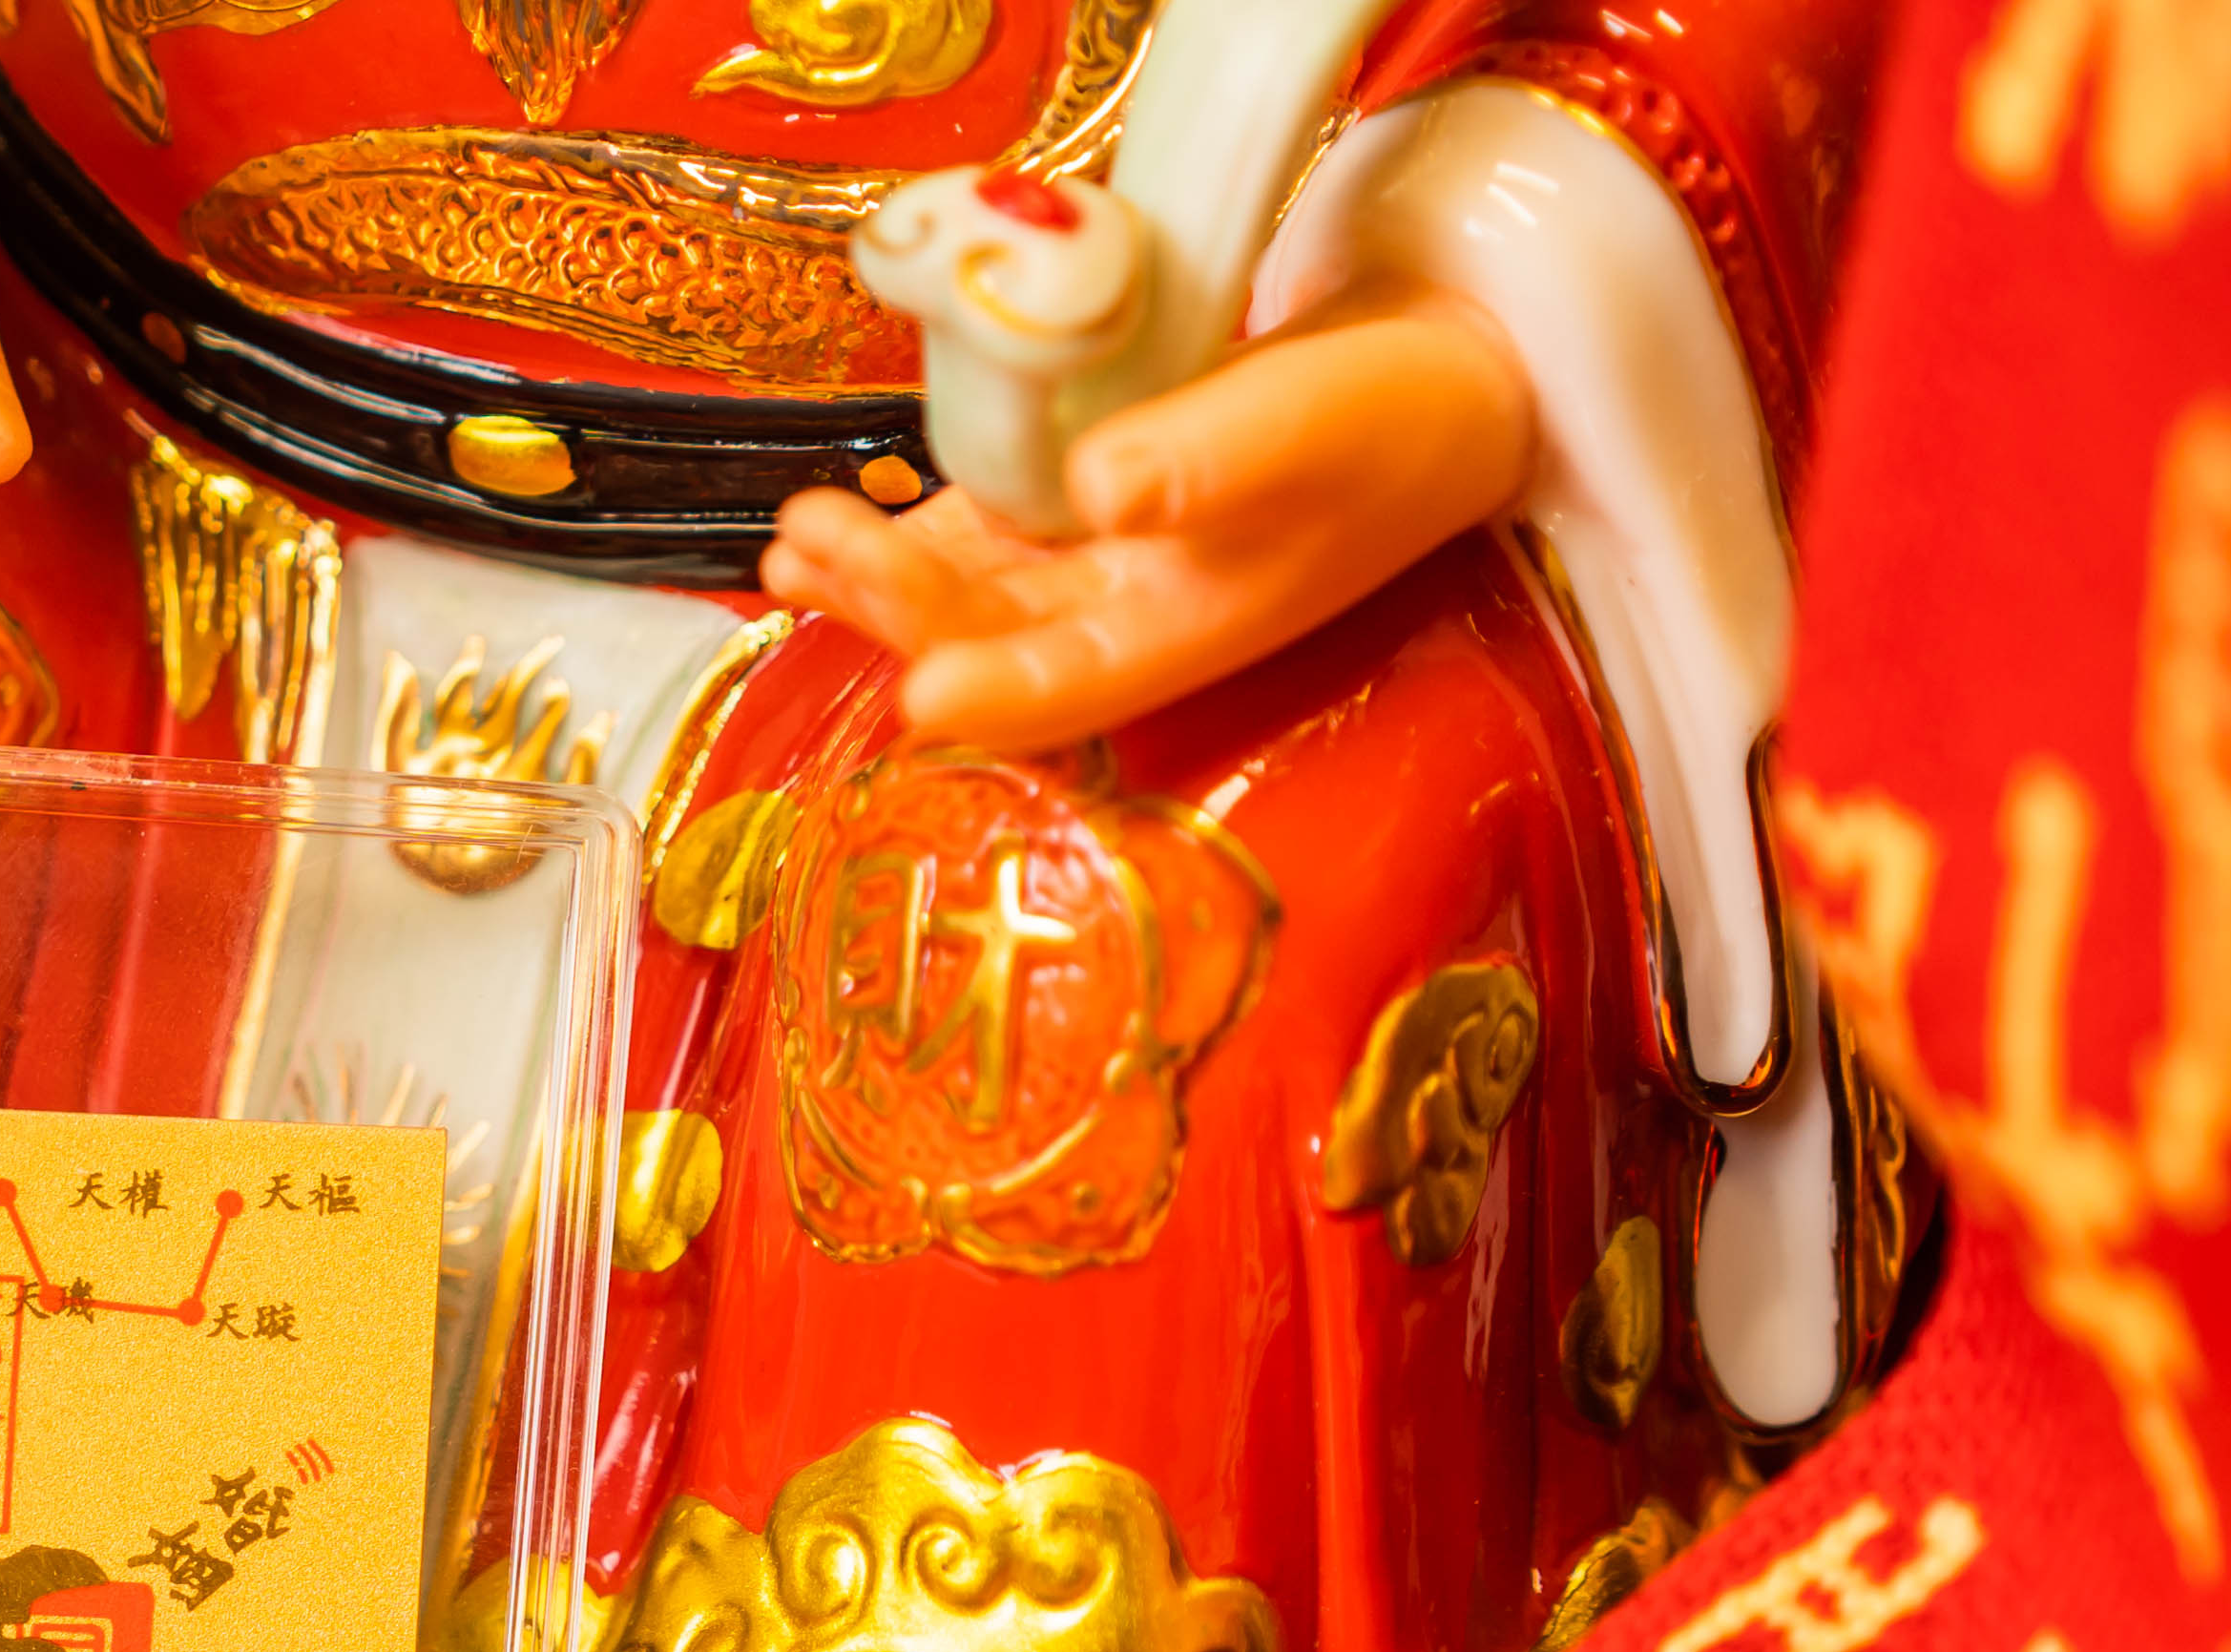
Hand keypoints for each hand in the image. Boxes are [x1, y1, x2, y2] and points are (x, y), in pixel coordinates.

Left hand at [760, 287, 1536, 751]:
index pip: (1077, 686)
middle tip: (816, 550)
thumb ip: (1206, 458)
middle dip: (898, 608)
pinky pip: (967, 540)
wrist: (1437, 378)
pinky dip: (899, 536)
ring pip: (961, 594)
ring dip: (875, 578)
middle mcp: (1128, 617)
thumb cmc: (1393, 414)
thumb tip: (1093, 494)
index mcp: (1191, 632)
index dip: (997, 695)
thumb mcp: (1310, 421)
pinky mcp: (1070, 513)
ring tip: (793, 544)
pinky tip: (823, 528)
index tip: (916, 694)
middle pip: (992, 638)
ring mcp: (1093, 569)